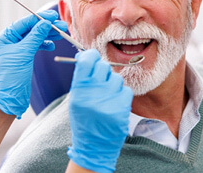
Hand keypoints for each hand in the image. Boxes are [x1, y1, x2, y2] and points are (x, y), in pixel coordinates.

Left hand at [0, 10, 66, 118]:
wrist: (11, 98)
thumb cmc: (12, 76)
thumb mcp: (25, 53)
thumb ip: (36, 36)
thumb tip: (46, 22)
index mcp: (4, 37)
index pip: (24, 23)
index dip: (39, 18)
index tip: (53, 16)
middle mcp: (9, 41)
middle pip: (31, 29)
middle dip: (47, 27)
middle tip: (62, 25)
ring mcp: (17, 49)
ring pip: (35, 37)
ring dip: (48, 35)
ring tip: (61, 34)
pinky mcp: (23, 57)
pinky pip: (35, 46)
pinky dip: (44, 44)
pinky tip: (52, 45)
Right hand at [67, 49, 132, 172]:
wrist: (94, 146)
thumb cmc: (84, 120)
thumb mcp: (76, 100)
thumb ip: (81, 79)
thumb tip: (87, 56)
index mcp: (79, 90)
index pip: (87, 61)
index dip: (91, 56)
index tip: (92, 57)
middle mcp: (93, 94)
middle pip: (103, 67)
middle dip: (103, 71)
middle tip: (100, 80)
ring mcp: (109, 101)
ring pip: (116, 78)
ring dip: (113, 84)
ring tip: (107, 97)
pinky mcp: (122, 108)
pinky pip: (126, 90)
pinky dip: (121, 95)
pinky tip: (115, 104)